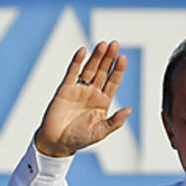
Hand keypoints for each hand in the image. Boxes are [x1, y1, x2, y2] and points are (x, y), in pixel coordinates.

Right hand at [34, 41, 132, 157]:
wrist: (56, 141)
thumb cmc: (79, 139)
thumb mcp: (100, 132)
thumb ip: (114, 121)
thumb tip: (129, 110)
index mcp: (103, 102)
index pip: (113, 82)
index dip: (118, 70)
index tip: (123, 58)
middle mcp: (92, 92)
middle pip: (102, 71)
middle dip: (109, 58)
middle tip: (115, 44)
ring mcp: (79, 89)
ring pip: (89, 69)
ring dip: (96, 56)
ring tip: (103, 44)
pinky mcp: (65, 88)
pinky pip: (72, 72)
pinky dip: (77, 61)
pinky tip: (83, 51)